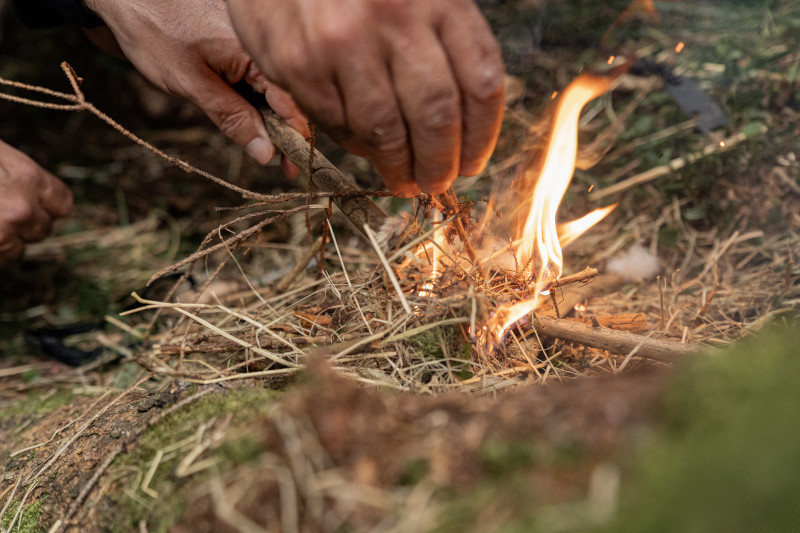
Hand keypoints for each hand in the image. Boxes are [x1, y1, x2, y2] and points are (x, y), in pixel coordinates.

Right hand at [0, 140, 72, 262]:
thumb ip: (20, 176)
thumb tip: (37, 196)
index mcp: (28, 177)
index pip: (63, 204)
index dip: (47, 207)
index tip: (33, 205)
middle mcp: (23, 208)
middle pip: (43, 229)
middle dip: (24, 225)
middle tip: (1, 211)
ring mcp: (5, 231)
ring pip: (19, 249)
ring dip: (5, 241)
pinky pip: (1, 259)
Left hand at [83, 0, 308, 172]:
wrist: (124, 0)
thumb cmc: (154, 34)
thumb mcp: (193, 84)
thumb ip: (232, 118)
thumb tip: (265, 152)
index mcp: (253, 52)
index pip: (290, 101)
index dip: (295, 137)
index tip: (296, 166)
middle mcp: (256, 48)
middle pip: (283, 99)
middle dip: (285, 135)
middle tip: (285, 169)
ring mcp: (245, 49)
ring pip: (267, 94)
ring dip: (269, 123)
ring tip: (271, 152)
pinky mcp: (233, 51)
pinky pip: (251, 83)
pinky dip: (252, 106)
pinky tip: (252, 126)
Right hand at [227, 0, 504, 196]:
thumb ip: (442, 39)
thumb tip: (462, 120)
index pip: (481, 83)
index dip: (482, 136)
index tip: (474, 162)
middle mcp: (394, 18)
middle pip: (436, 116)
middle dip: (441, 163)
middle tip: (438, 183)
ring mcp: (344, 42)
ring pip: (386, 131)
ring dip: (398, 167)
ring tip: (403, 180)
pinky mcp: (299, 62)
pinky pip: (337, 124)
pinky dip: (354, 145)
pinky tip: (364, 148)